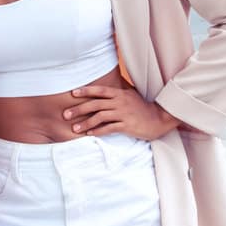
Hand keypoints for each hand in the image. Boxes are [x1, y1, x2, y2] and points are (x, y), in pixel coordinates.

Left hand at [63, 85, 180, 139]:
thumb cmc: (143, 107)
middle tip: (65, 114)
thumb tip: (105, 91)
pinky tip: (89, 134)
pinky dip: (98, 131)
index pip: (99, 91)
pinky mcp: (127, 126)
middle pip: (95, 104)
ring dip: (85, 123)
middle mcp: (120, 102)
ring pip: (100, 117)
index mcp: (120, 94)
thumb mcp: (131, 96)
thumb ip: (118, 93)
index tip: (72, 93)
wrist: (159, 118)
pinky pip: (109, 128)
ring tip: (74, 128)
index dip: (85, 91)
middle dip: (79, 109)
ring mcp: (123, 114)